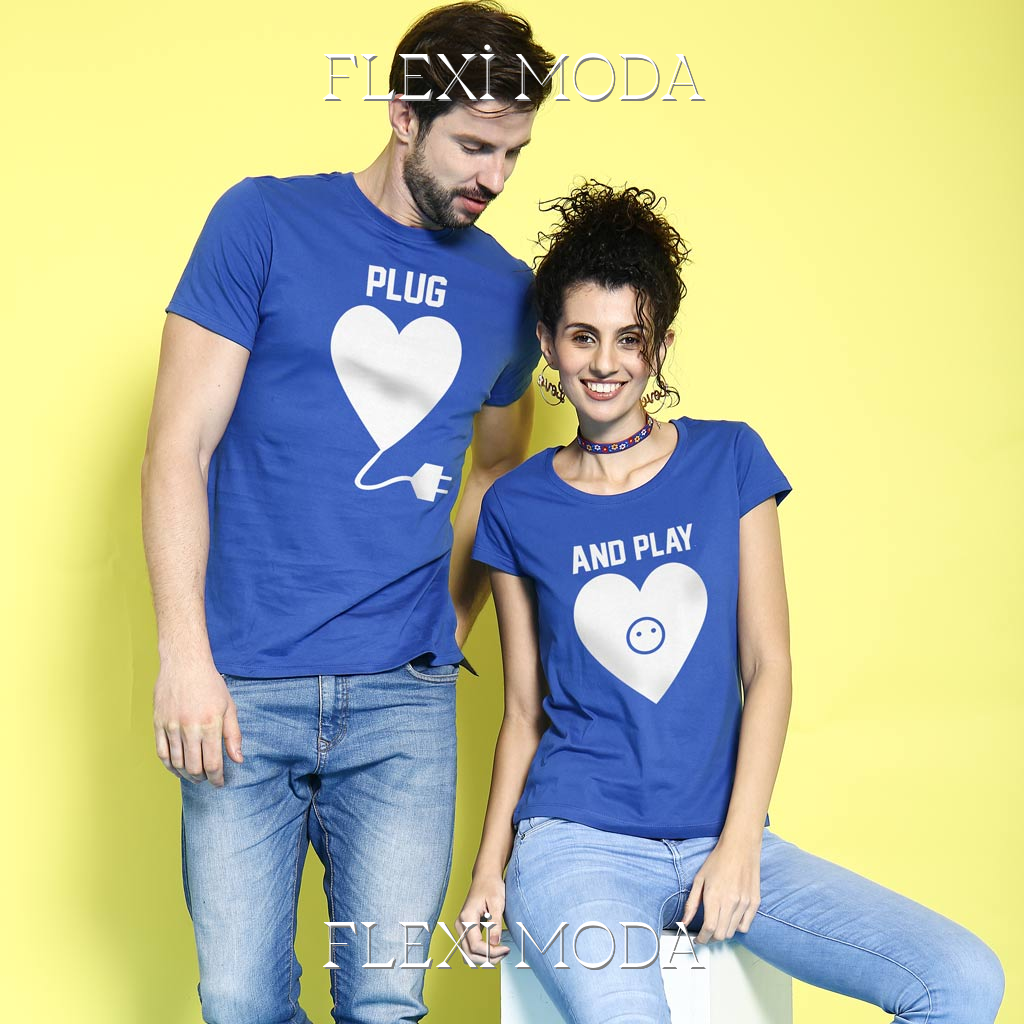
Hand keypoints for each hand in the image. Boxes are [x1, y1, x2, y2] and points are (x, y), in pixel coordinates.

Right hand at [153, 661, 242, 786]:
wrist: (184, 664)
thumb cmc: (210, 684)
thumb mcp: (229, 707)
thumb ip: (233, 735)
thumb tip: (238, 759)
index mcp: (211, 724)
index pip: (213, 763)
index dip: (217, 778)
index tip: (220, 783)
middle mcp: (190, 727)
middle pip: (194, 767)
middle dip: (202, 778)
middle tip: (207, 778)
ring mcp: (172, 726)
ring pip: (177, 763)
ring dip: (186, 774)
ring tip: (194, 775)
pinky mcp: (158, 724)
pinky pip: (162, 753)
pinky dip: (169, 766)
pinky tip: (177, 768)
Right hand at [457, 876, 510, 964]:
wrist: (486, 876)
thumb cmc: (491, 886)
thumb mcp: (497, 903)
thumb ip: (495, 924)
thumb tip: (495, 943)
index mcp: (467, 917)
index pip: (475, 945)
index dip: (491, 952)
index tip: (506, 949)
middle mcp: (460, 924)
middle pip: (469, 954)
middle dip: (488, 958)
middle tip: (504, 952)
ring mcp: (461, 927)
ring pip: (468, 954)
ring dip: (483, 958)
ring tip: (500, 951)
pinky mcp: (465, 929)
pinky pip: (470, 948)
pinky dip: (481, 953)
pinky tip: (494, 947)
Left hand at [682, 833, 761, 943]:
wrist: (740, 847)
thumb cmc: (718, 860)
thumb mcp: (699, 879)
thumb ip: (692, 903)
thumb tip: (684, 921)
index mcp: (714, 896)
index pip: (709, 929)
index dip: (702, 938)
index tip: (698, 939)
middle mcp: (731, 902)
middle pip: (721, 934)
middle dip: (711, 938)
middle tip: (706, 934)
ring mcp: (745, 903)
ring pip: (733, 932)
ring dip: (723, 933)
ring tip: (718, 924)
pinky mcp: (755, 902)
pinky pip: (746, 925)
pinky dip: (737, 927)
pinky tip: (731, 918)